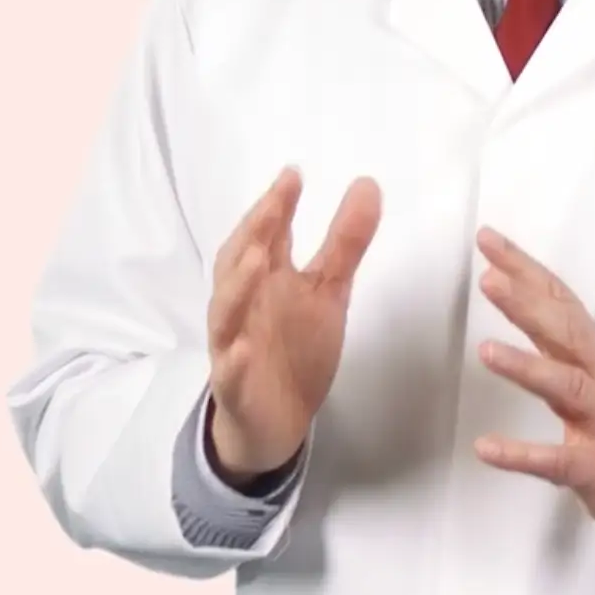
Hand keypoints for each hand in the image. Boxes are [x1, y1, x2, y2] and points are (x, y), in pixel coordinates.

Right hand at [205, 167, 381, 483]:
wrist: (276, 420)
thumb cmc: (296, 346)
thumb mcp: (329, 290)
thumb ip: (345, 241)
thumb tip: (368, 183)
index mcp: (265, 280)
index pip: (267, 235)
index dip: (277, 205)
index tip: (293, 174)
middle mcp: (244, 305)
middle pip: (240, 263)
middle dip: (255, 232)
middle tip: (276, 201)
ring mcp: (234, 345)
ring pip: (226, 312)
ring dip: (238, 286)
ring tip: (257, 257)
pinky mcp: (235, 387)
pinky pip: (228, 374)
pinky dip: (231, 361)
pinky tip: (240, 350)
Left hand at [471, 226, 594, 543]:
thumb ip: (567, 341)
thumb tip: (526, 299)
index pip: (561, 302)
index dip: (526, 270)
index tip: (489, 241)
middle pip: (564, 334)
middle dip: (526, 305)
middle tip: (488, 278)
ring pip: (565, 387)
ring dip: (526, 367)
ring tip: (484, 350)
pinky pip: (557, 461)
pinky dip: (521, 455)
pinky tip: (486, 448)